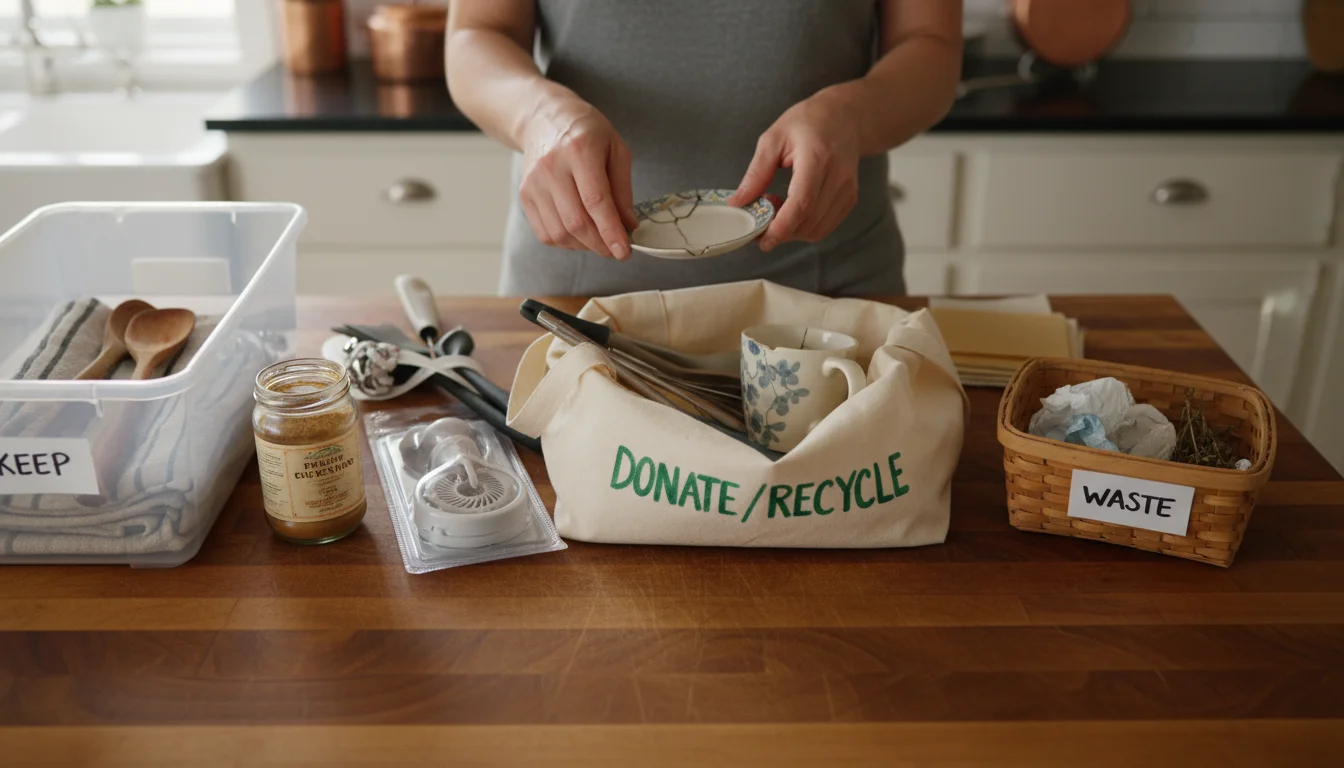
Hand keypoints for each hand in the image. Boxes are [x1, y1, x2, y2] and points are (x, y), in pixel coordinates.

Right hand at [520, 98, 638, 259]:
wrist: (543, 118)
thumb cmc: (585, 131)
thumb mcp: (616, 149)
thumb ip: (623, 189)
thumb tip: (629, 226)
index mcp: (579, 150)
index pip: (596, 201)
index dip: (611, 232)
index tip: (624, 252)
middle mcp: (552, 167)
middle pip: (576, 222)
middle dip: (600, 244)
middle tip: (616, 250)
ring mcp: (534, 183)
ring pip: (560, 233)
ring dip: (584, 246)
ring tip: (599, 239)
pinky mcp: (525, 196)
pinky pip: (546, 233)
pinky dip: (566, 242)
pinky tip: (580, 235)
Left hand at [727, 92, 861, 251]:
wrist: (844, 117)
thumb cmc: (807, 122)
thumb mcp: (773, 139)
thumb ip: (756, 173)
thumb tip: (738, 202)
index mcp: (817, 157)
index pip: (802, 202)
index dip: (781, 227)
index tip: (762, 239)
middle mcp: (837, 176)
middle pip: (808, 221)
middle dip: (780, 230)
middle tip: (761, 218)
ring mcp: (847, 189)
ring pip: (817, 229)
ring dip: (792, 230)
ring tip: (777, 208)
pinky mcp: (849, 199)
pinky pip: (825, 226)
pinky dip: (804, 227)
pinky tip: (793, 210)